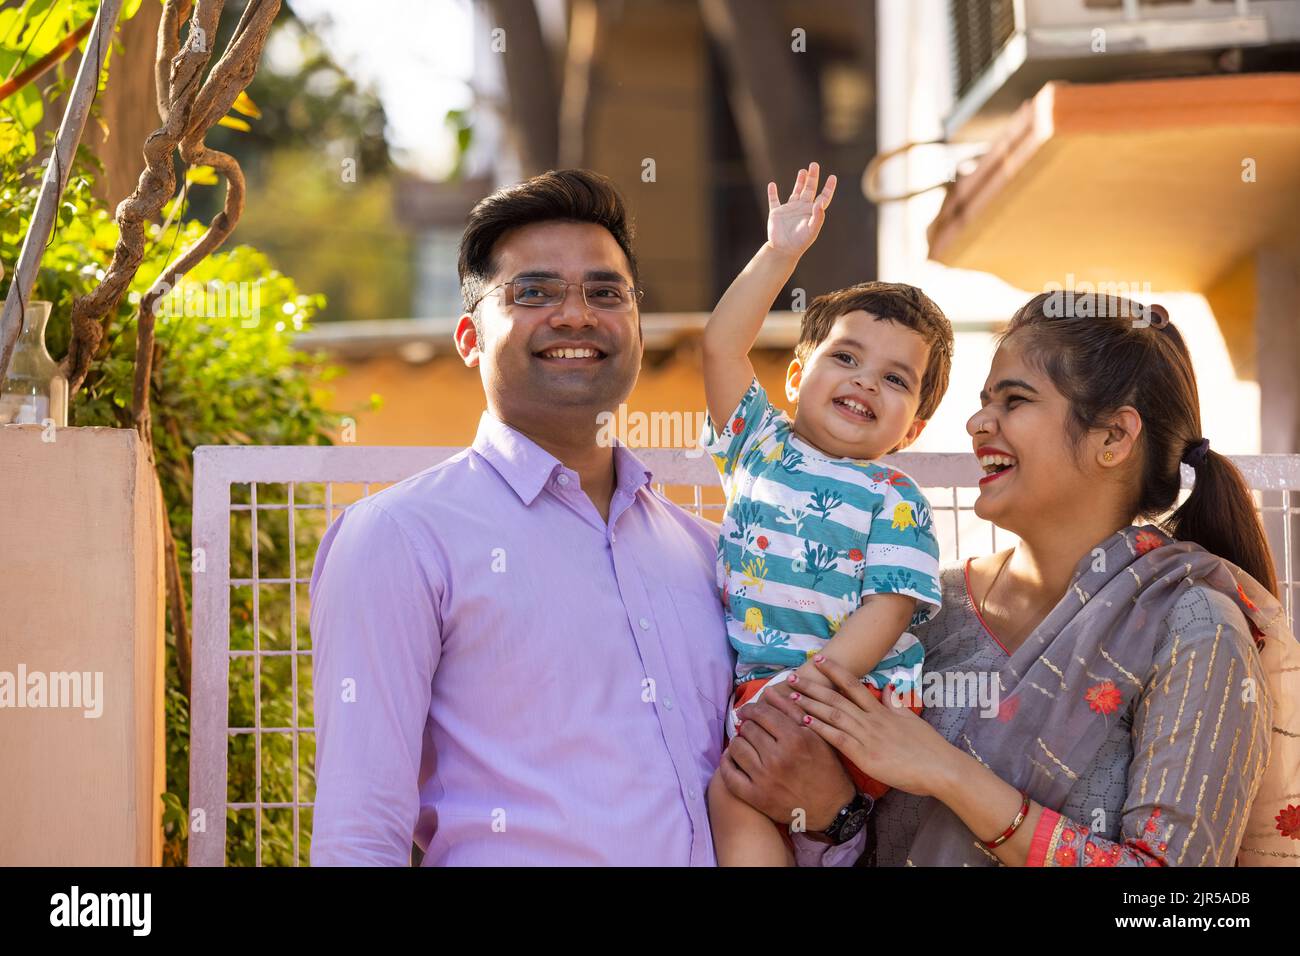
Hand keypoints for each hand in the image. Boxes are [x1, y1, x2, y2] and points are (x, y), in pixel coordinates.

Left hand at [719, 686, 854, 830]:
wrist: (831, 808)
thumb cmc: (826, 768)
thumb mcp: (816, 735)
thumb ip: (791, 710)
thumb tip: (768, 691)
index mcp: (794, 738)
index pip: (761, 713)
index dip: (751, 709)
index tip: (748, 711)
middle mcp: (778, 757)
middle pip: (748, 729)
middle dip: (748, 725)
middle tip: (751, 729)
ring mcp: (764, 779)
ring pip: (736, 747)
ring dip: (738, 742)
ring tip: (746, 744)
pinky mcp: (755, 797)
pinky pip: (729, 774)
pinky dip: (727, 763)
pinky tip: (733, 758)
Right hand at [766, 162, 836, 258]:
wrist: (783, 250)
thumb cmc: (800, 242)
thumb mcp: (811, 230)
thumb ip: (817, 217)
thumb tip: (820, 202)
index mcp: (811, 212)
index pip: (823, 197)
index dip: (828, 188)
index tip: (832, 177)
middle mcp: (801, 208)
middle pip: (809, 189)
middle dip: (812, 177)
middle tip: (814, 165)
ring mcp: (789, 209)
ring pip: (795, 192)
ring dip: (799, 181)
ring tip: (803, 171)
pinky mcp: (776, 213)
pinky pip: (773, 200)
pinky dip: (772, 193)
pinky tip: (772, 185)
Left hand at [789, 655, 959, 798]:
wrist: (941, 768)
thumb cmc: (928, 747)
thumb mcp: (911, 719)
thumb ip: (896, 704)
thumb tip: (888, 688)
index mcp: (882, 711)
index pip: (854, 685)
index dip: (835, 671)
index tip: (819, 660)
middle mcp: (871, 720)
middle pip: (837, 697)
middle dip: (813, 686)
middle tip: (792, 676)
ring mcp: (867, 736)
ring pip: (833, 715)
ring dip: (811, 704)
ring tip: (791, 695)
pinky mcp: (865, 755)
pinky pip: (838, 739)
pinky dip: (820, 729)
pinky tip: (804, 722)